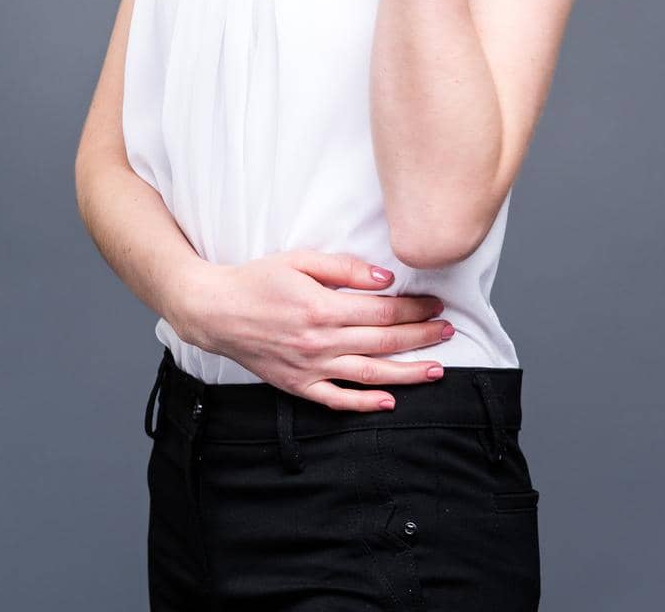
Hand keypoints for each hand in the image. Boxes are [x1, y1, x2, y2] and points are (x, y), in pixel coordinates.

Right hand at [192, 249, 453, 410]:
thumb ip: (344, 268)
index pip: (382, 312)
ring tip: (436, 370)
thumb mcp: (300, 260)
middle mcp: (319, 342)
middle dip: (421, 337)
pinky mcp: (297, 385)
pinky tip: (389, 401)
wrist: (216, 311)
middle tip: (448, 331)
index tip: (436, 304)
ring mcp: (309, 368)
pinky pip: (336, 400)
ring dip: (406, 374)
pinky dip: (364, 404)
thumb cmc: (258, 280)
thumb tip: (385, 279)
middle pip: (383, 343)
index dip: (414, 308)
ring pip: (368, 376)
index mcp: (322, 307)